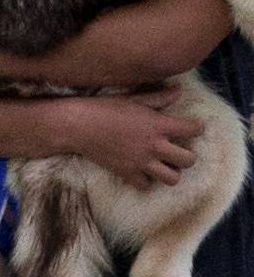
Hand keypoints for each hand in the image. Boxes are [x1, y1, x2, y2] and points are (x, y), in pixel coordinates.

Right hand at [66, 88, 205, 187]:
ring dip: (171, 172)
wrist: (78, 126)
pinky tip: (142, 171)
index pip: (193, 130)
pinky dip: (146, 180)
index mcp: (159, 124)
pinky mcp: (126, 173)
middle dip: (188, 157)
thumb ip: (160, 98)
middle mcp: (154, 145)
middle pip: (188, 160)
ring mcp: (141, 162)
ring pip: (172, 179)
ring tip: (164, 165)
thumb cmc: (105, 108)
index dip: (197, 128)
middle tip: (178, 151)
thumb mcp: (134, 99)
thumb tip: (179, 91)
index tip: (192, 128)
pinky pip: (146, 185)